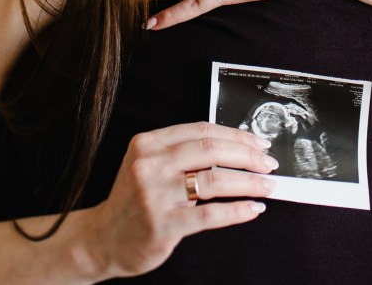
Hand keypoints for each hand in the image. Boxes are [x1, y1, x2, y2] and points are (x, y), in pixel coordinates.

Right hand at [84, 122, 277, 277]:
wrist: (102, 240)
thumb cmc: (135, 201)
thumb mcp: (149, 165)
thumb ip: (182, 153)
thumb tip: (237, 147)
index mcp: (148, 144)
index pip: (202, 131)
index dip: (236, 136)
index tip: (259, 143)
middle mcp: (149, 165)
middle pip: (211, 151)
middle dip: (248, 156)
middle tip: (269, 163)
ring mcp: (154, 196)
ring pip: (214, 181)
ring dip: (249, 183)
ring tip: (268, 186)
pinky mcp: (163, 225)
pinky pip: (210, 215)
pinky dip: (237, 211)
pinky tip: (253, 209)